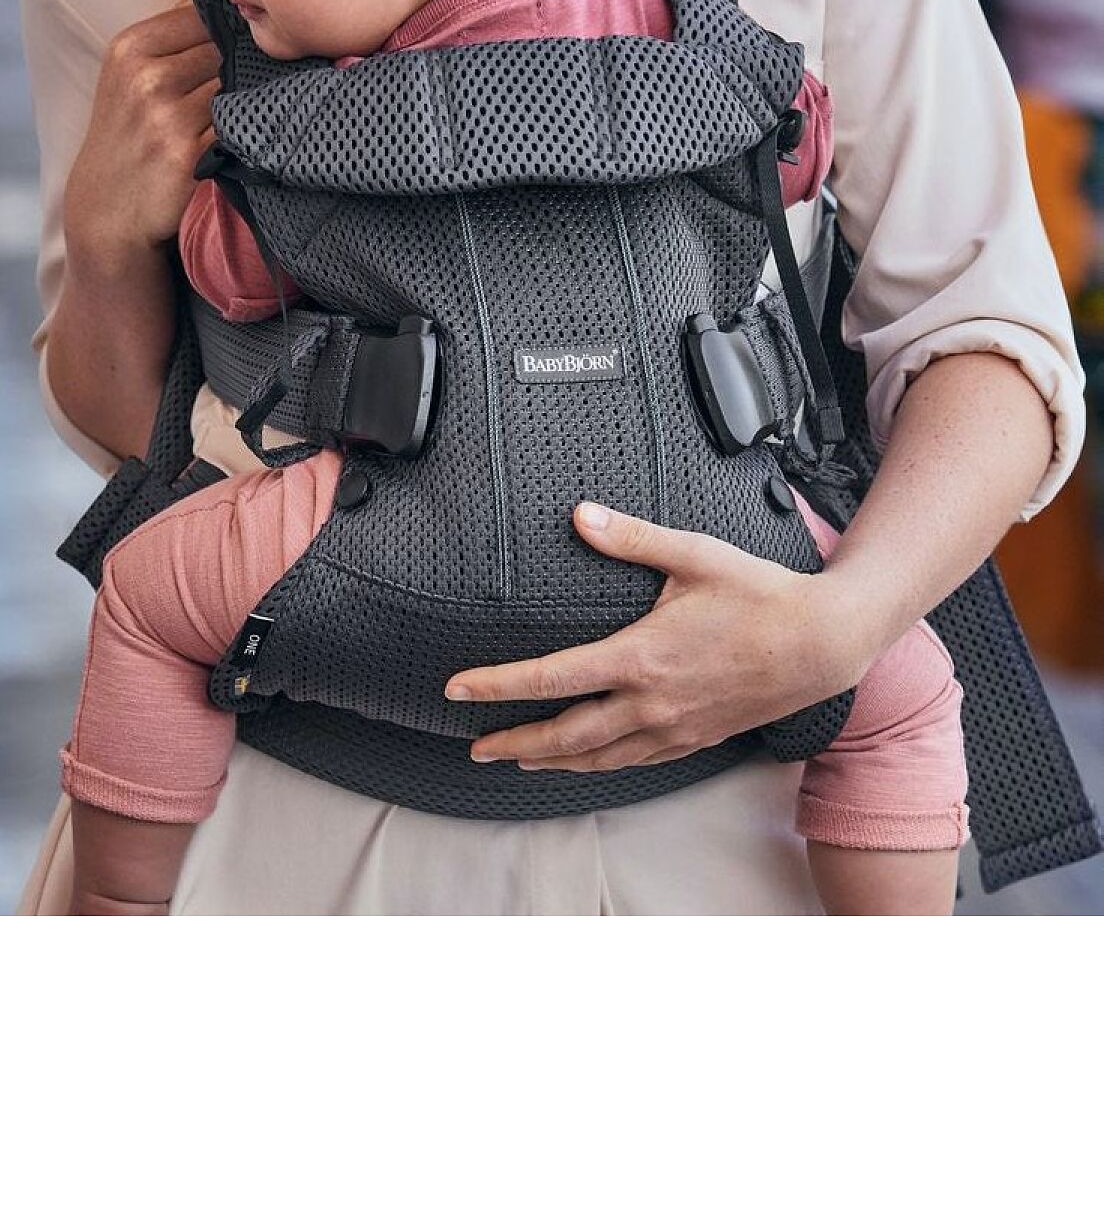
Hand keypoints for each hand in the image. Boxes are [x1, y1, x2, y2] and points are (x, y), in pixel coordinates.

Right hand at [64, 0, 220, 262]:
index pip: (202, 16)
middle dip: (235, 65)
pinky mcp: (190, 154)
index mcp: (129, 48)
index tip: (229, 48)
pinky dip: (243, 128)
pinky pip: (236, 125)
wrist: (107, 209)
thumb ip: (170, 37)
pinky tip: (236, 136)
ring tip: (235, 111)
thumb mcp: (127, 75)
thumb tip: (224, 2)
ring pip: (234, 86)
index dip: (222, 32)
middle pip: (224, 50)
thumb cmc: (125, 135)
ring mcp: (168, 117)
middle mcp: (146, 78)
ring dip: (243, 97)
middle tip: (235, 86)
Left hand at [445, 502, 864, 770]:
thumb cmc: (760, 595)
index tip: (458, 689)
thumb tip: (580, 515)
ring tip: (515, 757)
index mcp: (641, 657)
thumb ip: (630, 538)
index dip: (498, 685)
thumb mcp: (693, 555)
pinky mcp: (695, 738)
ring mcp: (674, 728)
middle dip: (513, 739)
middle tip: (472, 745)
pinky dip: (598, 765)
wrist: (822, 643)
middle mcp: (652, 702)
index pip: (552, 677)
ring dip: (551, 759)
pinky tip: (584, 762)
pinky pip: (634, 762)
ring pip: (598, 757)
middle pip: (565, 734)